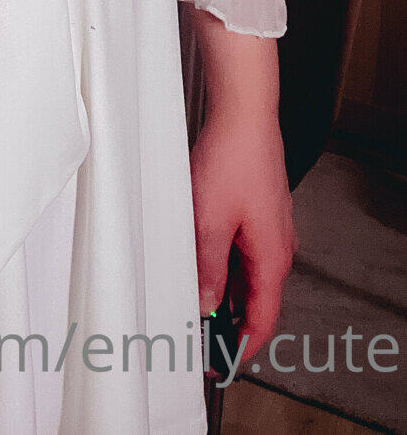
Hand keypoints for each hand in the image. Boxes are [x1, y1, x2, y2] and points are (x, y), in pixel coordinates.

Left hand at [190, 112, 296, 362]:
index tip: (221, 361)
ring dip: (228, 292)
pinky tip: (205, 262)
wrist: (244, 114)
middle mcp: (279, 246)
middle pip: (258, 299)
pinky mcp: (261, 211)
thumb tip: (206, 304)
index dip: (241, 345)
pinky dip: (228, 266)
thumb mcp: (209, 221)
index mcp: (272, 257)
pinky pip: (246, 252)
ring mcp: (272, 227)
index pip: (263, 318)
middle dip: (231, 322)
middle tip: (202, 336)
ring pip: (250, 274)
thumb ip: (208, 268)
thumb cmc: (232, 160)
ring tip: (198, 303)